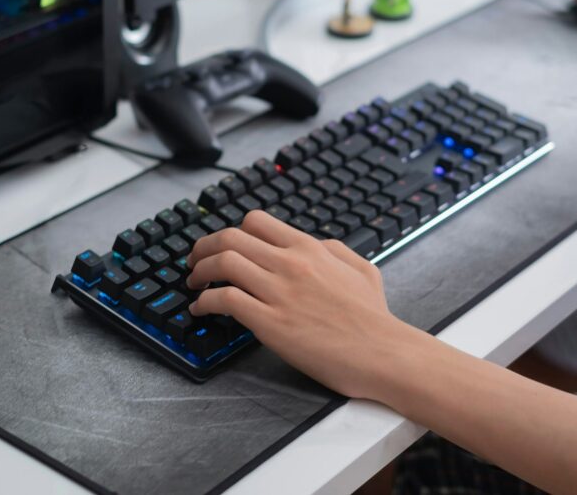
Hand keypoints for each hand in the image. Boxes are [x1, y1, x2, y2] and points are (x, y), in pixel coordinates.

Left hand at [186, 211, 413, 397]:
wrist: (383, 354)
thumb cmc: (374, 318)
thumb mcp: (361, 268)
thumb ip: (332, 249)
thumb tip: (311, 243)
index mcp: (309, 248)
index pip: (256, 221)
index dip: (231, 231)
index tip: (221, 244)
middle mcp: (290, 263)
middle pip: (230, 237)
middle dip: (204, 246)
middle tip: (195, 260)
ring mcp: (279, 292)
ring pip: (223, 263)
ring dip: (199, 271)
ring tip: (193, 283)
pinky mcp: (270, 323)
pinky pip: (224, 300)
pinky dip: (204, 302)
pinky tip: (200, 310)